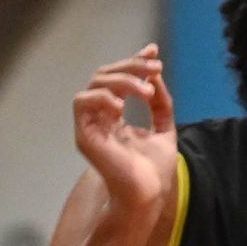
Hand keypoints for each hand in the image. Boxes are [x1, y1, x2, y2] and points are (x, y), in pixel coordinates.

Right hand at [73, 44, 176, 213]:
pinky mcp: (84, 135)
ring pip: (95, 84)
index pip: (119, 79)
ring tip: (146, 91)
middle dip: (132, 66)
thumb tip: (156, 76)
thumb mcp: (164, 129)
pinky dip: (102, 97)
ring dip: (122, 80)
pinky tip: (122, 107)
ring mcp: (91, 125)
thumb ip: (161, 103)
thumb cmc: (154, 171)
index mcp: (116, 116)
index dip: (133, 61)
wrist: (148, 194)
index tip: (153, 51)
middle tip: (155, 69)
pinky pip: (82, 103)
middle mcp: (100, 117)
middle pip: (106, 75)